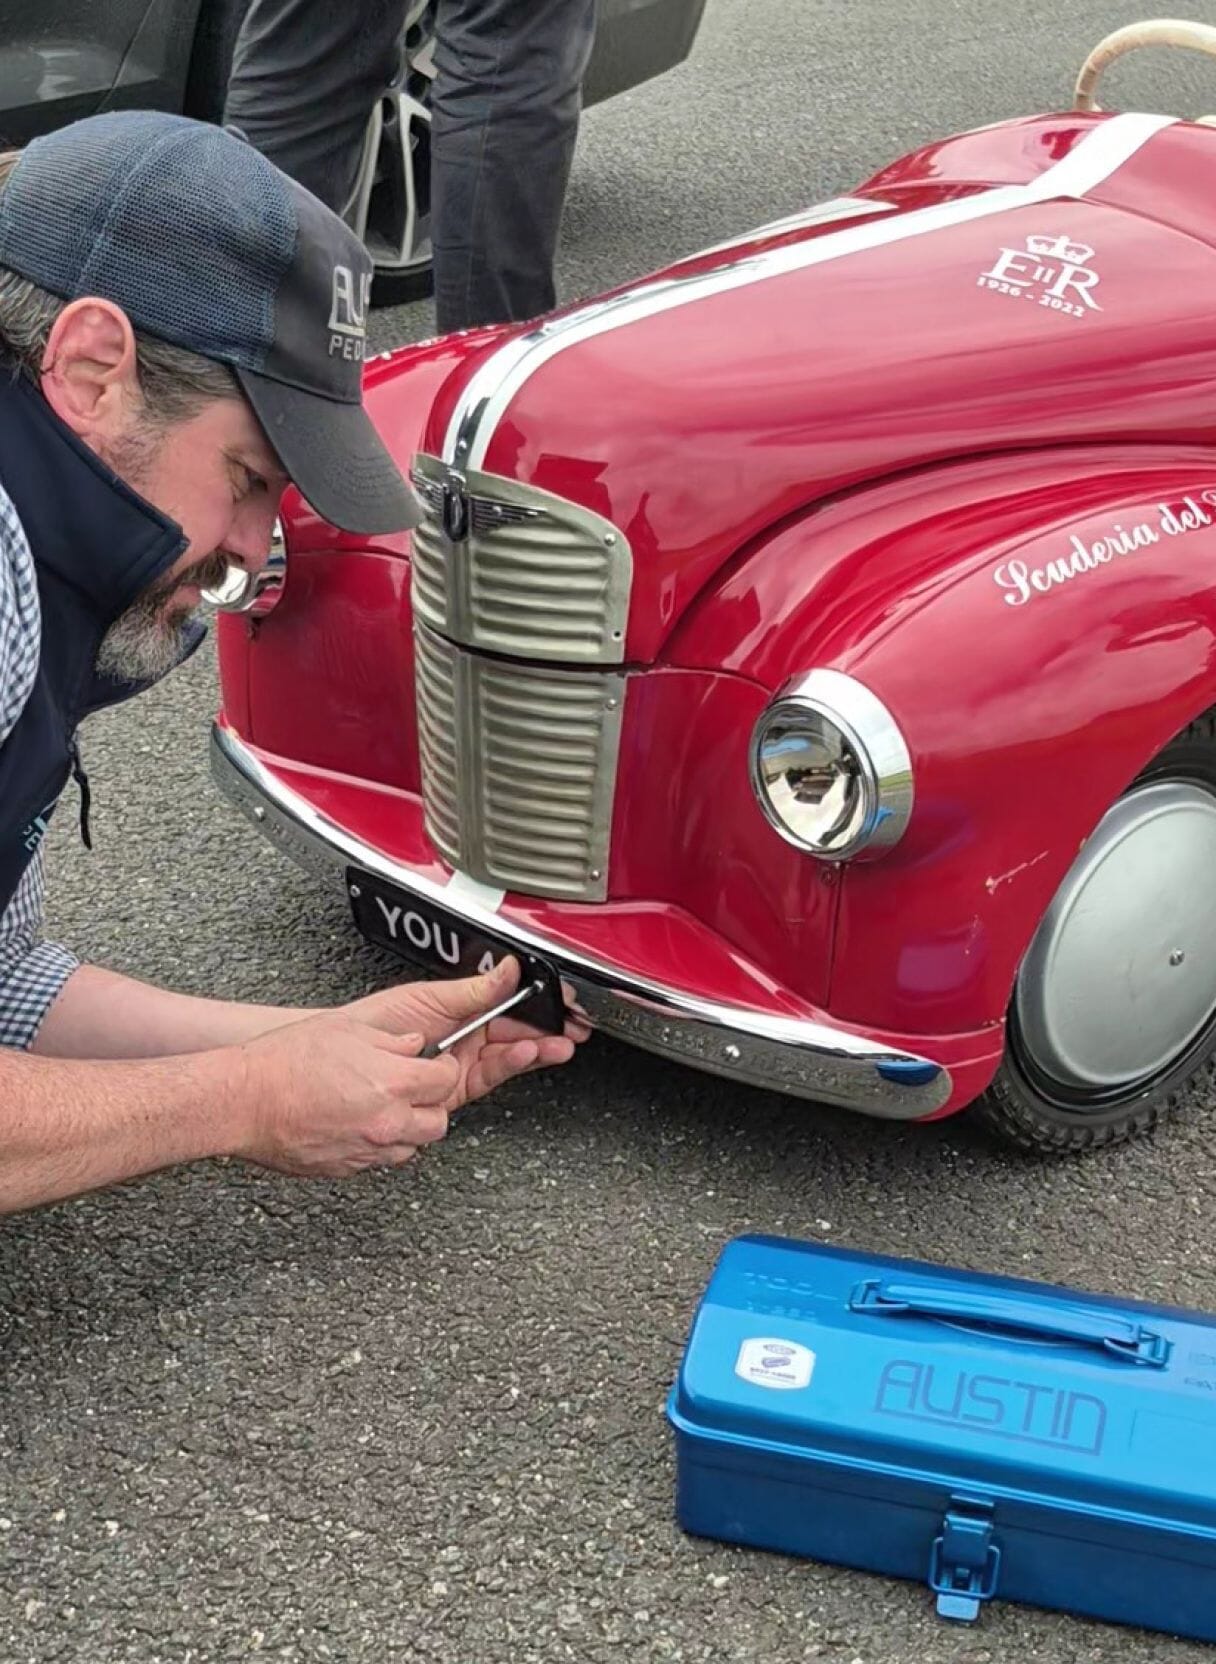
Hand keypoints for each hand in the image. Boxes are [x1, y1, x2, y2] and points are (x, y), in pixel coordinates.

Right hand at [233, 1009, 464, 1177]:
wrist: (243, 1101)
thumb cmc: (283, 1062)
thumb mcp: (345, 1029)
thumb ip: (390, 1039)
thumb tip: (413, 1043)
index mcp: (391, 1083)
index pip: (445, 1081)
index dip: (443, 1068)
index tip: (436, 1063)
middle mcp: (385, 1122)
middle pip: (437, 1122)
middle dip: (432, 1103)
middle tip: (416, 1087)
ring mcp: (365, 1150)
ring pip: (412, 1147)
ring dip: (408, 1128)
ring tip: (388, 1108)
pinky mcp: (344, 1168)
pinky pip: (378, 1161)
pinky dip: (379, 1145)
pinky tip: (361, 1125)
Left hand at [345, 956, 588, 1113]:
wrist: (342, 1060)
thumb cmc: (373, 1025)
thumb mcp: (427, 997)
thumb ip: (472, 988)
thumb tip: (508, 968)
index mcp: (462, 1011)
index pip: (509, 1005)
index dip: (538, 1003)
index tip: (562, 1000)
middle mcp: (466, 1038)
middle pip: (517, 1032)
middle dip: (548, 1029)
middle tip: (572, 1027)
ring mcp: (462, 1065)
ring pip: (510, 1056)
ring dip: (537, 1048)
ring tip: (556, 1043)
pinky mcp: (455, 1090)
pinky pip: (491, 1076)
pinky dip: (512, 1064)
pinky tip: (527, 1054)